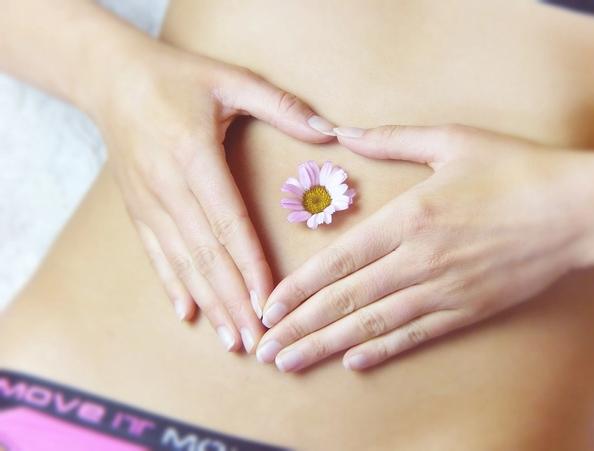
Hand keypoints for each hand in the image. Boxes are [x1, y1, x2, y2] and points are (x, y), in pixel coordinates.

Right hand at [97, 40, 335, 352]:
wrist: (110, 78)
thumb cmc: (177, 78)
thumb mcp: (230, 80)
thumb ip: (281, 106)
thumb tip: (329, 132)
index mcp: (194, 157)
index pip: (229, 223)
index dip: (251, 266)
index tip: (270, 303)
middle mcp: (168, 186)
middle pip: (206, 254)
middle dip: (234, 301)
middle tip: (258, 340)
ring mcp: (148, 202)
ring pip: (182, 262)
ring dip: (209, 303)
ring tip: (232, 339)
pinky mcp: (137, 209)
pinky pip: (155, 254)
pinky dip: (173, 285)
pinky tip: (187, 313)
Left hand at [256, 124, 593, 369]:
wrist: (575, 210)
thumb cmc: (514, 168)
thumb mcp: (450, 140)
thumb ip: (391, 138)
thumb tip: (344, 131)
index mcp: (409, 217)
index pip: (339, 261)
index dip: (299, 288)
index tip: (269, 307)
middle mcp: (419, 260)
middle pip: (346, 300)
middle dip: (300, 327)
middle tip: (265, 349)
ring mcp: (444, 290)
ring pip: (374, 325)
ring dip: (328, 346)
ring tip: (292, 362)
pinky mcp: (468, 309)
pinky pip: (416, 335)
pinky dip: (382, 350)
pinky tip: (354, 362)